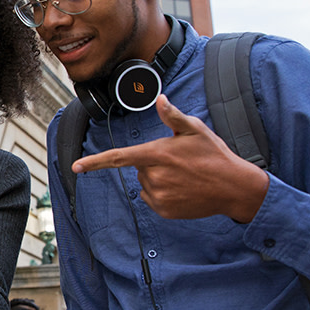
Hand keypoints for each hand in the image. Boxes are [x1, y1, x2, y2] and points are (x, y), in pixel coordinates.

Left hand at [72, 95, 268, 222]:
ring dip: (158, 179)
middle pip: (139, 167)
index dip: (95, 162)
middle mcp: (153, 176)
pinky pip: (152, 198)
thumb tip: (160, 99)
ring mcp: (158, 195)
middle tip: (180, 162)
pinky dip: (163, 193)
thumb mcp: (195, 130)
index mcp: (157, 154)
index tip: (76, 166)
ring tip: (184, 176)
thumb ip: (173, 116)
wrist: (233, 188)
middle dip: (153, 163)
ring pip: (146, 183)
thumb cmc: (214, 155)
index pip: (118, 157)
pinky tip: (183, 189)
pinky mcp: (163, 210)